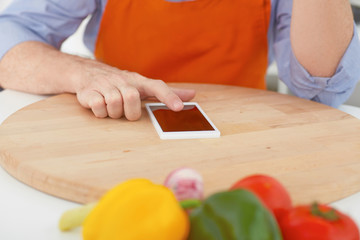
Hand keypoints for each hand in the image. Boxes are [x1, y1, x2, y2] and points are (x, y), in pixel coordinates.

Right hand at [75, 59, 195, 119]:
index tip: (178, 108)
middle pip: (132, 99)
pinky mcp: (89, 92)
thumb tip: (193, 95)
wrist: (87, 72)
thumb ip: (168, 92)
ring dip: (114, 113)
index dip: (168, 96)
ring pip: (114, 105)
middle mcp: (123, 80)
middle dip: (129, 111)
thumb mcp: (144, 86)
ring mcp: (105, 84)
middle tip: (124, 110)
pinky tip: (100, 106)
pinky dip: (100, 112)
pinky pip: (98, 107)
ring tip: (112, 107)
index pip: (157, 86)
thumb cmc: (122, 84)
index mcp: (139, 81)